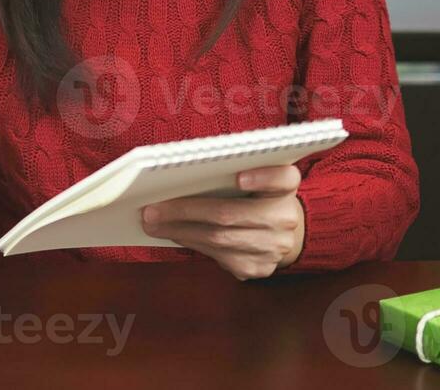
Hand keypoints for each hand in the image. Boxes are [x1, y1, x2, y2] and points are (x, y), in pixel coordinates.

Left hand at [140, 164, 305, 280]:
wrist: (285, 233)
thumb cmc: (258, 196)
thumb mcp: (257, 177)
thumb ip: (234, 171)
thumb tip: (180, 176)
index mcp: (286, 188)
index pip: (283, 179)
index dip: (262, 178)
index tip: (239, 177)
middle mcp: (286, 218)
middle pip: (230, 214)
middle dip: (185, 211)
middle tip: (152, 209)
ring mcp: (273, 248)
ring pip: (218, 239)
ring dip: (179, 230)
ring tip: (153, 223)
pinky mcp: (258, 268)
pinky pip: (217, 256)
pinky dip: (191, 243)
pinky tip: (173, 234)